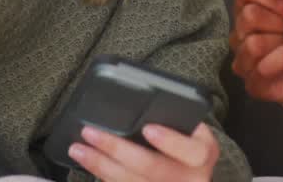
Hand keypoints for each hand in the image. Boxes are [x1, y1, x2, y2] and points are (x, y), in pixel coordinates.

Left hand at [68, 123, 218, 181]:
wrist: (189, 175)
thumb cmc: (185, 141)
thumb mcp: (190, 130)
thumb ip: (174, 120)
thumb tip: (135, 107)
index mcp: (204, 153)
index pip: (191, 151)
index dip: (170, 141)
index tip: (148, 129)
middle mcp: (190, 179)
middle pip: (151, 167)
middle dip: (117, 149)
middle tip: (91, 132)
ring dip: (100, 165)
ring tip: (78, 148)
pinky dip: (103, 176)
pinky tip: (87, 164)